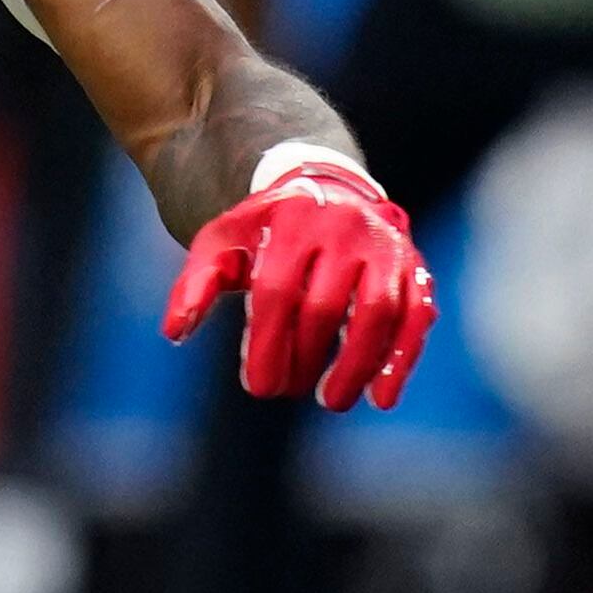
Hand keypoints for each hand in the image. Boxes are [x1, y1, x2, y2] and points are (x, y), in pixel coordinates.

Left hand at [159, 160, 432, 411]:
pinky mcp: (413, 265)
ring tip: (333, 402)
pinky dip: (402, 358)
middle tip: (289, 392)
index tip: (258, 387)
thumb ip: (196, 283)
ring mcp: (383, 246)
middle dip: (305, 359)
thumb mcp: (221, 243)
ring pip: (377, 311)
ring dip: (356, 366)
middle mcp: (342, 228)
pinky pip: (416, 313)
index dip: (266, 345)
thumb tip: (176, 331)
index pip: (277, 292)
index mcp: (290, 222)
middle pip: (324, 307)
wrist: (324, 191)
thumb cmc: (264, 231)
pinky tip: (382, 398)